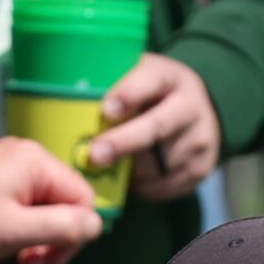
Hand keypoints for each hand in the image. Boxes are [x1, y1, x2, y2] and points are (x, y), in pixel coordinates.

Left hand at [0, 137, 106, 263]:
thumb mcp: (14, 232)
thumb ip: (59, 228)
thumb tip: (96, 225)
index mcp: (36, 163)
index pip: (81, 199)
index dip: (72, 237)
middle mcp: (26, 158)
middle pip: (62, 208)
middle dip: (52, 249)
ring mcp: (7, 169)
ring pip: (41, 213)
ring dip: (36, 249)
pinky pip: (21, 210)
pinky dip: (20, 237)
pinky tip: (12, 260)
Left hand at [88, 53, 223, 204]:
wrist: (196, 114)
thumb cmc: (148, 97)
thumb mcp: (135, 79)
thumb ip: (110, 86)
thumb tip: (63, 104)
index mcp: (170, 77)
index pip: (151, 81)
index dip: (129, 94)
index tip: (107, 109)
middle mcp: (191, 105)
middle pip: (156, 127)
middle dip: (123, 143)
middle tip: (95, 155)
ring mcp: (199, 138)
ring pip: (156, 163)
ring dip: (128, 170)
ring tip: (110, 165)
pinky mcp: (200, 168)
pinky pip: (163, 185)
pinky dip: (142, 186)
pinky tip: (131, 178)